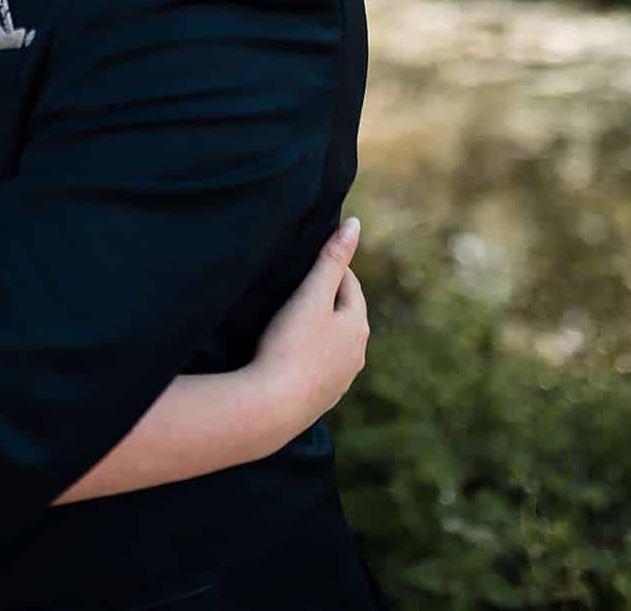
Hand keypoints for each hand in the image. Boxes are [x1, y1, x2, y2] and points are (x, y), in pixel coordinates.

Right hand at [252, 216, 368, 424]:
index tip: (311, 260)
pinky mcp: (323, 398)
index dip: (332, 268)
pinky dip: (311, 355)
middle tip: (301, 285)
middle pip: (345, 314)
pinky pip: (321, 367)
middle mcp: (357, 353)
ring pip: (335, 343)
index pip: (349, 284)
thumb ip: (331, 259)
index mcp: (357, 325)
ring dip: (321, 330)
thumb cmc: (290, 345)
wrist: (273, 406)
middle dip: (328, 299)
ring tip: (295, 320)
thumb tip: (355, 223)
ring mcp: (341, 379)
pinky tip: (294, 356)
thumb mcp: (310, 295)